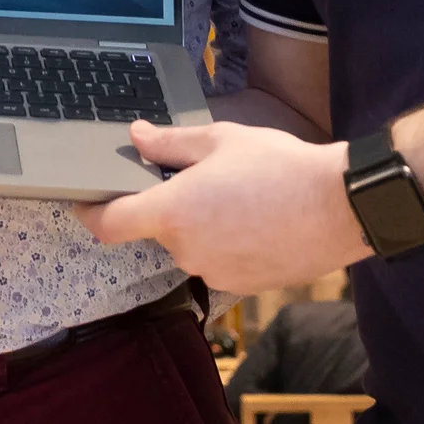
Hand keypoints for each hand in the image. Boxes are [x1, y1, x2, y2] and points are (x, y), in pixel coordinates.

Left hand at [74, 121, 373, 289]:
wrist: (338, 207)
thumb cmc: (280, 167)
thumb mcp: (222, 140)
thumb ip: (171, 143)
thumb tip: (137, 136)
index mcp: (173, 212)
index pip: (111, 224)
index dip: (91, 213)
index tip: (84, 204)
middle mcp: (186, 250)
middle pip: (158, 230)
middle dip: (171, 207)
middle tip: (205, 178)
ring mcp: (214, 273)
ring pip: (191, 246)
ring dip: (201, 225)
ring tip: (241, 197)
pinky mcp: (242, 286)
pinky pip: (219, 262)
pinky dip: (227, 243)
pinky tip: (257, 221)